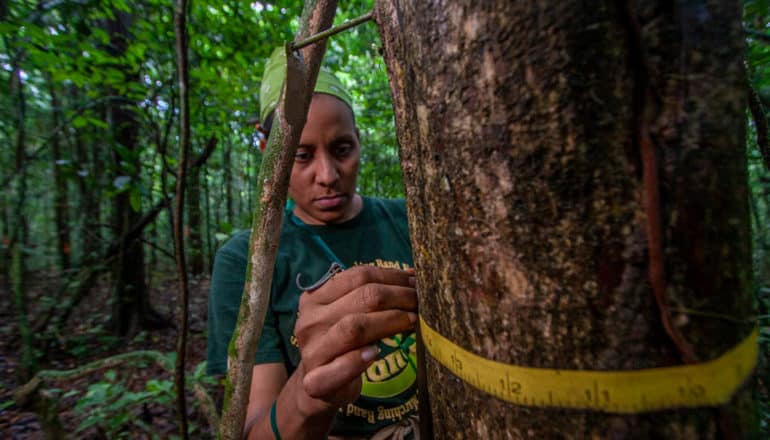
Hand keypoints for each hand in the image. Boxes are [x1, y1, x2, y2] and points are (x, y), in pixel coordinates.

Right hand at [293, 265, 416, 413]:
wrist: (311, 389)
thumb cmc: (337, 345)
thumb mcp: (344, 315)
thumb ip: (367, 297)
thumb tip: (413, 277)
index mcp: (315, 298)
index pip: (358, 276)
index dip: (392, 276)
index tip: (416, 281)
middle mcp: (310, 321)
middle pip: (363, 297)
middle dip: (400, 296)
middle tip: (421, 301)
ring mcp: (312, 351)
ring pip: (355, 327)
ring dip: (391, 321)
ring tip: (413, 322)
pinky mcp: (316, 382)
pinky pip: (341, 367)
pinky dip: (359, 360)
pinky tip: (375, 354)